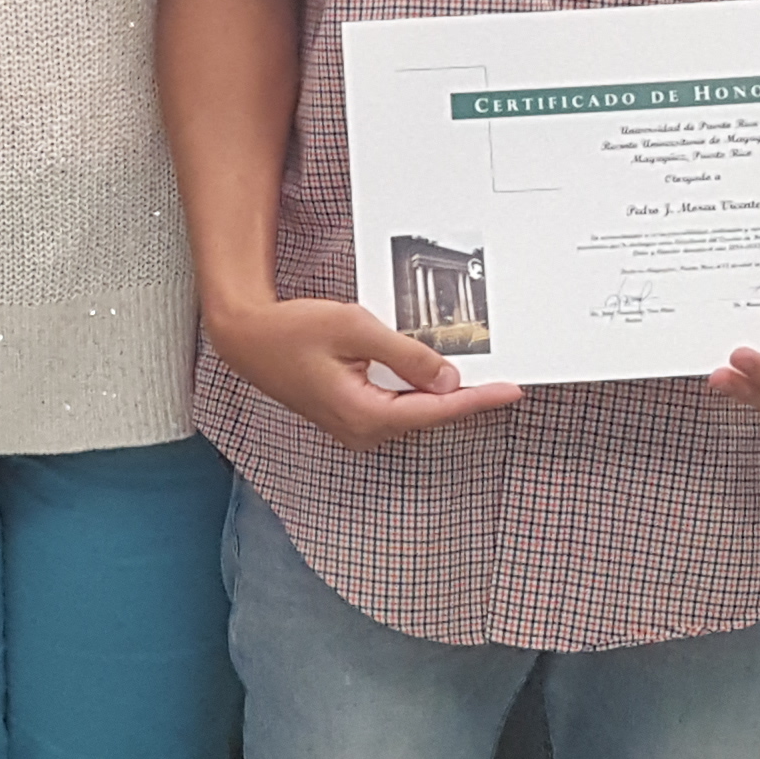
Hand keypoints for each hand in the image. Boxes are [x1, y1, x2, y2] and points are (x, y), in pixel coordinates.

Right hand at [205, 293, 530, 452]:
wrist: (249, 339)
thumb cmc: (291, 331)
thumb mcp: (355, 328)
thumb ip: (405, 354)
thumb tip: (447, 379)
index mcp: (364, 415)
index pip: (436, 410)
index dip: (478, 399)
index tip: (510, 390)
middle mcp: (362, 430)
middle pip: (429, 414)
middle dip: (464, 395)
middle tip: (502, 374)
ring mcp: (356, 427)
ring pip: (414, 410)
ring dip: (438, 390)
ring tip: (470, 369)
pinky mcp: (353, 416)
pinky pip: (397, 404)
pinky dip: (416, 388)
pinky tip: (425, 369)